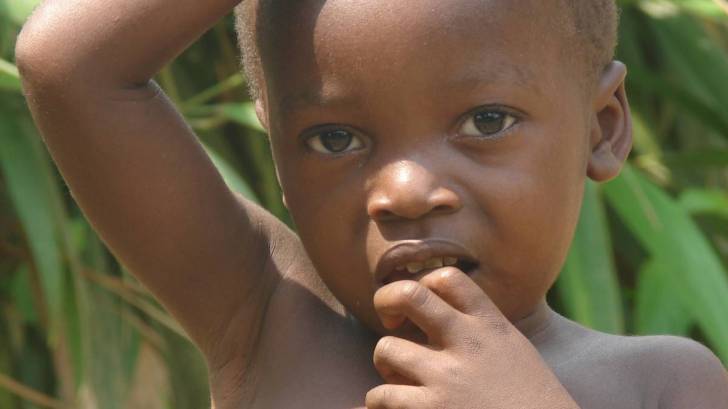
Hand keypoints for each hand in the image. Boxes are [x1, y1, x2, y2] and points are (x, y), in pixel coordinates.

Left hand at [366, 267, 578, 408]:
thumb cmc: (531, 403)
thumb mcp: (514, 352)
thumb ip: (481, 331)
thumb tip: (440, 316)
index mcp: (491, 326)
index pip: (447, 277)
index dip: (424, 283)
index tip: (421, 305)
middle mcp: (467, 344)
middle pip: (409, 295)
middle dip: (386, 301)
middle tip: (389, 320)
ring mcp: (446, 378)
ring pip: (386, 349)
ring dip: (385, 365)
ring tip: (397, 379)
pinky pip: (381, 396)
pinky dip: (379, 403)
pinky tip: (390, 407)